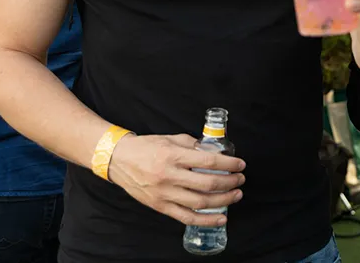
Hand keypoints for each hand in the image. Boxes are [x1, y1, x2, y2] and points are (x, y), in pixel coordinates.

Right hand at [107, 134, 245, 226]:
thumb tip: (214, 152)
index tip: (240, 165)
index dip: (228, 164)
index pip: (208, 162)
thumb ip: (193, 145)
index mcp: (173, 155)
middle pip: (207, 183)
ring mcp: (164, 193)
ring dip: (223, 200)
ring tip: (236, 195)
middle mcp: (169, 176)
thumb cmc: (145, 147)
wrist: (118, 160)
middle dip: (229, 182)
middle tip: (240, 179)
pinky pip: (186, 217)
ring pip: (200, 202)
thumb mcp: (171, 139)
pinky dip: (206, 219)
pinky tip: (221, 217)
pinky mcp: (160, 206)